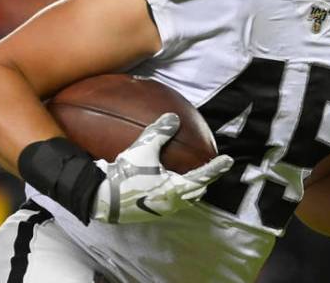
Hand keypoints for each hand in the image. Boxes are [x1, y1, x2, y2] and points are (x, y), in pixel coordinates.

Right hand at [91, 113, 232, 223]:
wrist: (101, 199)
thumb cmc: (125, 174)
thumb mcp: (143, 149)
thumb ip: (160, 133)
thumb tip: (173, 117)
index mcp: (176, 188)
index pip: (203, 176)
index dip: (216, 168)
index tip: (228, 161)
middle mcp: (172, 202)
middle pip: (196, 192)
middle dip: (205, 181)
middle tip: (211, 170)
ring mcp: (162, 210)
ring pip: (185, 200)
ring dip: (191, 189)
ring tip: (192, 178)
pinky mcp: (151, 212)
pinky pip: (171, 203)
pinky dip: (177, 194)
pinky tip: (168, 185)